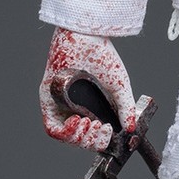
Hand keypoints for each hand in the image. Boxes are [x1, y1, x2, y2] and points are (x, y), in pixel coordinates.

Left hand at [39, 28, 136, 152]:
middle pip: (78, 139)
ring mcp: (59, 105)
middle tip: (102, 129)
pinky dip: (66, 132)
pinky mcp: (47, 100)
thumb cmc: (101, 55)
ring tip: (91, 124)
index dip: (99, 140)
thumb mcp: (119, 86)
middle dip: (91, 140)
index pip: (91, 133)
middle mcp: (72, 107)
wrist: (86, 37)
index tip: (109, 133)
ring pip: (65, 136)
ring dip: (79, 138)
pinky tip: (78, 121)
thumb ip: (126, 107)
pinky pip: (52, 128)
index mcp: (88, 105)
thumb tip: (131, 128)